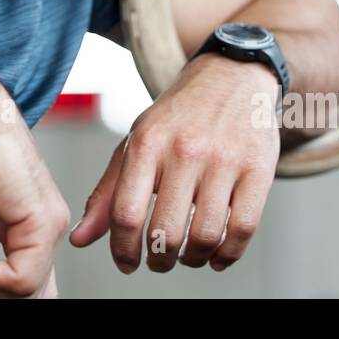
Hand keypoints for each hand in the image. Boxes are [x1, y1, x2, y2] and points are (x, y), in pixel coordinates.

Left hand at [69, 55, 280, 272]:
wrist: (231, 75)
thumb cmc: (178, 116)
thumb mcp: (136, 141)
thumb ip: (107, 192)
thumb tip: (79, 239)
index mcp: (147, 142)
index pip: (125, 212)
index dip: (122, 249)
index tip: (127, 263)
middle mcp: (184, 149)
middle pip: (165, 231)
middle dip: (159, 260)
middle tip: (159, 261)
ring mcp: (224, 159)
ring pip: (204, 235)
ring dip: (192, 260)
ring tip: (187, 257)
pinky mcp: (259, 169)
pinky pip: (243, 228)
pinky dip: (227, 254)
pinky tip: (216, 255)